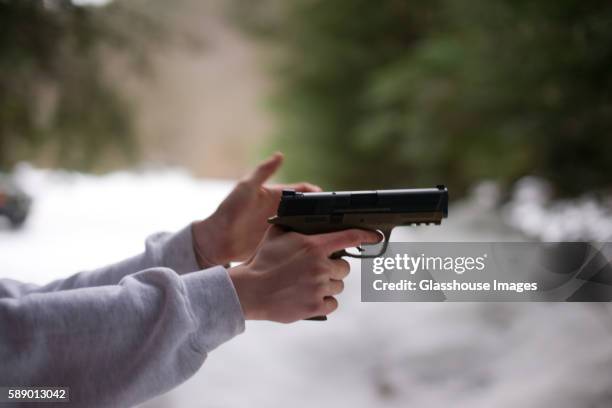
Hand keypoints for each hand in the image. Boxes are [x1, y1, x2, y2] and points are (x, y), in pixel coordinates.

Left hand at [192, 152, 320, 266]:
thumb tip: (280, 155)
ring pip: (306, 227)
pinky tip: (315, 248)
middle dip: (323, 212)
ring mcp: (281, 227)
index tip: (329, 200)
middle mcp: (282, 210)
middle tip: (336, 220)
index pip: (303, 190)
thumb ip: (263, 172)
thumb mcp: (246, 187)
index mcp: (277, 195)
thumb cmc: (229, 210)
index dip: (317, 193)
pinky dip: (307, 243)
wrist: (217, 239)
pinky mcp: (278, 244)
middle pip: (308, 209)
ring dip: (317, 229)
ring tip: (330, 235)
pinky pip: (297, 242)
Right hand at [228, 226, 380, 322]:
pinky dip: (324, 301)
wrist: (249, 291)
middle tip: (317, 270)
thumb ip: (293, 224)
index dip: (366, 236)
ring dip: (328, 285)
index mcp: (314, 246)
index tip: (375, 237)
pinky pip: (332, 303)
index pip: (349, 237)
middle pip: (344, 267)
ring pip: (338, 285)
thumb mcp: (275, 234)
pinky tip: (309, 297)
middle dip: (333, 268)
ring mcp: (319, 287)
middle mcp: (320, 266)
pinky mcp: (316, 306)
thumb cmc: (261, 261)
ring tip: (308, 285)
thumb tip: (301, 214)